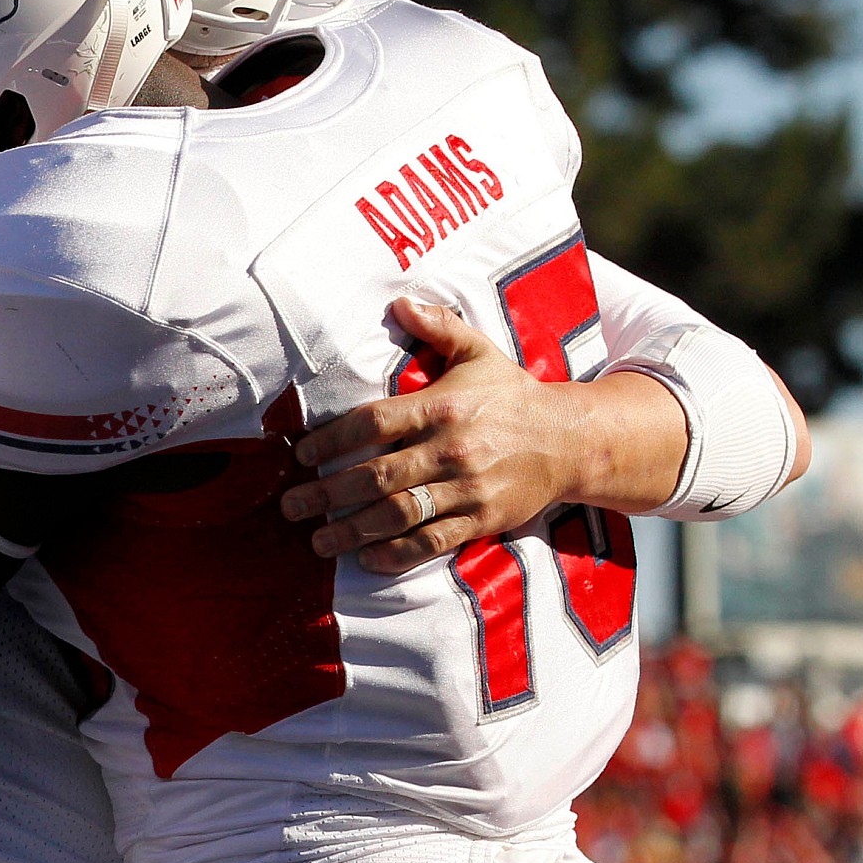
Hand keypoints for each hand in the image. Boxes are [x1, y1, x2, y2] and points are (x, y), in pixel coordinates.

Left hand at [279, 298, 584, 573]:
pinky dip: (398, 554)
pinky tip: (367, 559)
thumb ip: (438, 327)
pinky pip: (433, 542)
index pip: (373, 423)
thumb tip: (400, 302)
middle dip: (328, 494)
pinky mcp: (482, 519)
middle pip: (377, 476)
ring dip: (353, 532)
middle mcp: (450, 449)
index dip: (332, 440)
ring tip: (319, 541)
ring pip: (399, 515)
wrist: (570, 440)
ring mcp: (466, 489)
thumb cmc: (513, 394)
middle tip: (291, 506)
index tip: (302, 455)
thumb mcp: (479, 352)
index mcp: (441, 406)